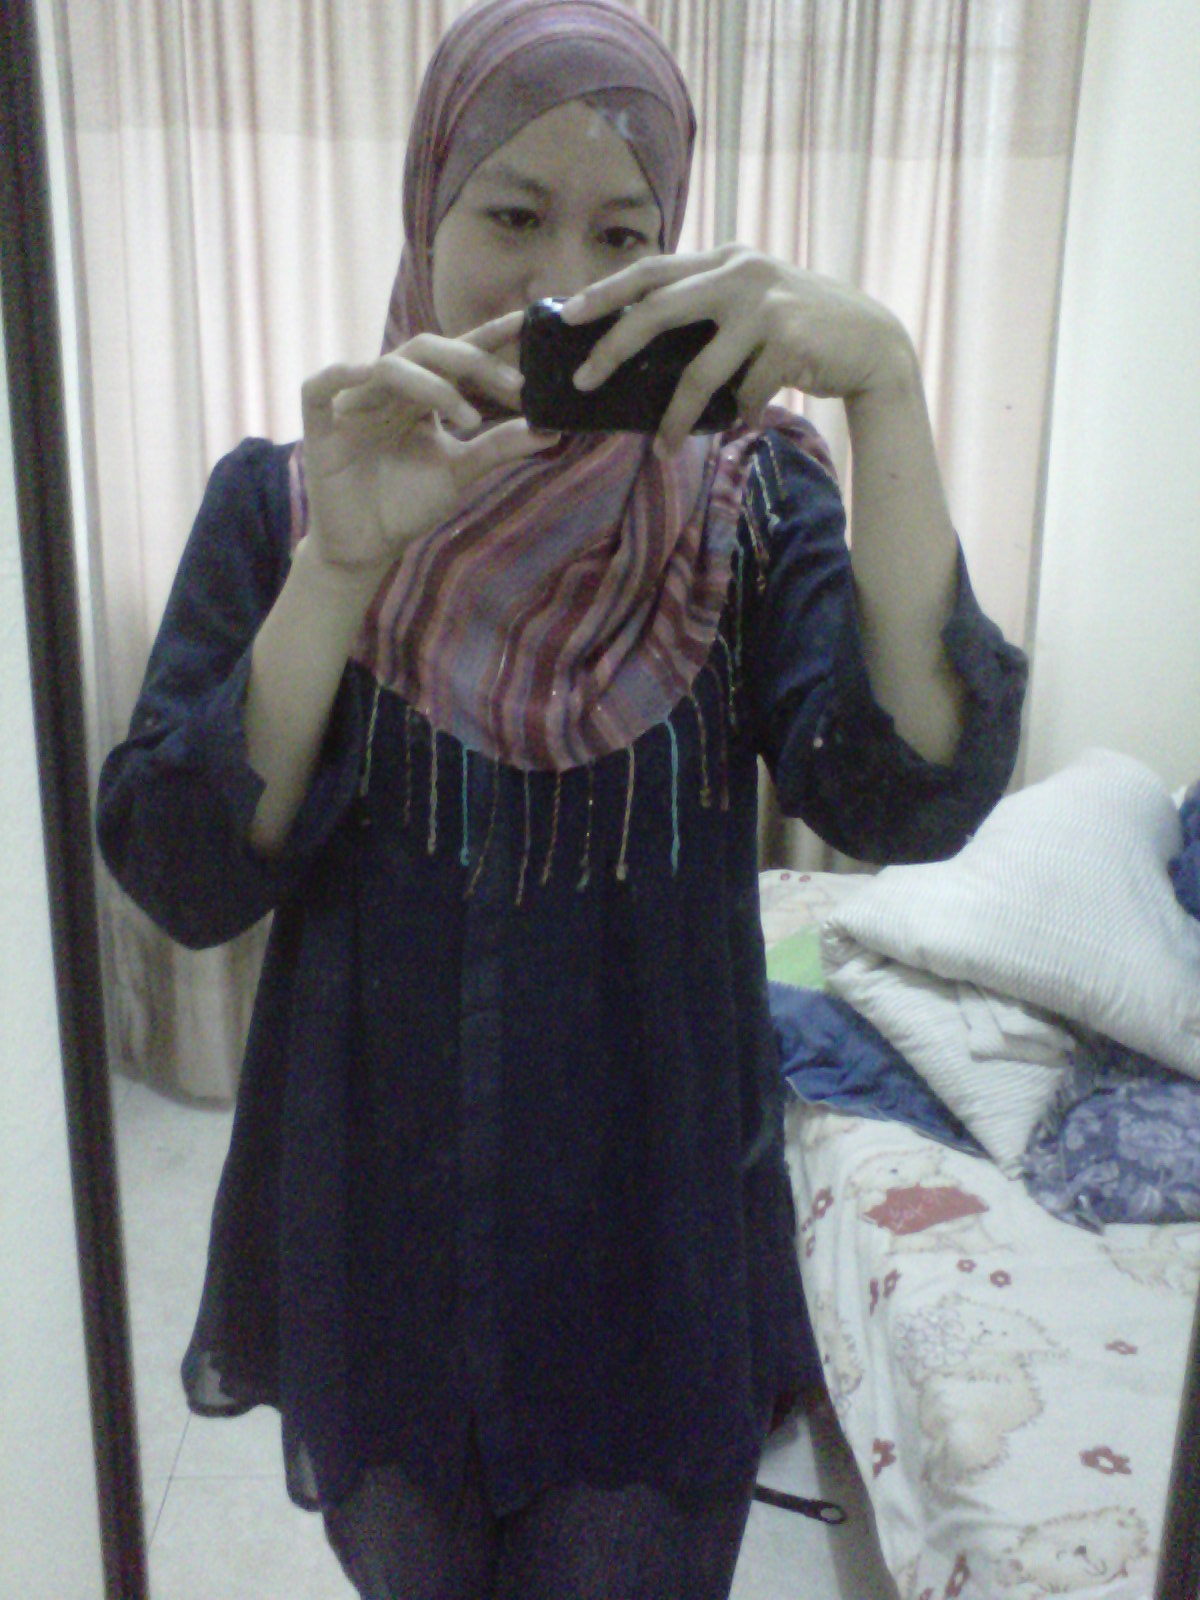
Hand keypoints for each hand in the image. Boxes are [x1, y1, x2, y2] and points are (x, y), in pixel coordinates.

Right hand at [300, 310, 558, 574]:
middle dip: (473, 362)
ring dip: (433, 385)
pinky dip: (343, 374)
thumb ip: (498, 447)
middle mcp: (389, 390)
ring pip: (390, 368)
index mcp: (421, 395)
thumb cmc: (407, 506)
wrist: (364, 548)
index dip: (489, 338)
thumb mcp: (459, 473)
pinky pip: (322, 385)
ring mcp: (354, 401)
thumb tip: (551, 430)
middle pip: (428, 351)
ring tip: (470, 419)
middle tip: (516, 384)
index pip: (457, 357)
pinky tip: (368, 374)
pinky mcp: (320, 422)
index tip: (528, 324)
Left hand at [560, 245, 915, 453]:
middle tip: (584, 381)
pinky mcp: (789, 341)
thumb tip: (643, 341)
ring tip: (665, 446)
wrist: (873, 344)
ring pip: (699, 371)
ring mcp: (766, 305)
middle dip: (614, 347)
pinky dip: (742, 413)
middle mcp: (741, 273)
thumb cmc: (802, 330)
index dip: (606, 290)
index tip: (567, 315)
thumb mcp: (753, 302)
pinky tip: (750, 420)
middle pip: (658, 309)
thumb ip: (708, 306)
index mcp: (725, 259)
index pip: (652, 270)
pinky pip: (744, 393)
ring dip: (677, 416)